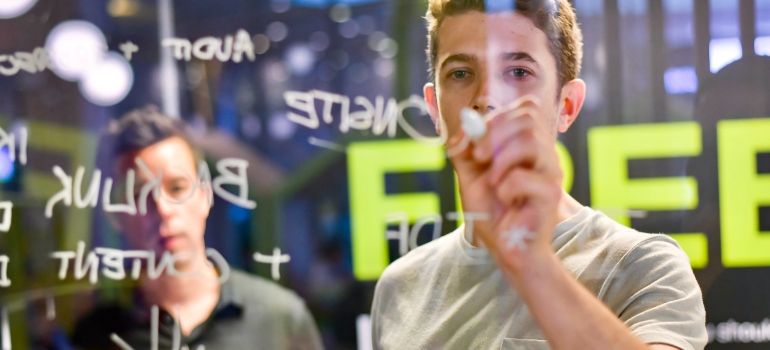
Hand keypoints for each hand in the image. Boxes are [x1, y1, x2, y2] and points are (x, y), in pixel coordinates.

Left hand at [448, 95, 562, 270]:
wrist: (506, 248)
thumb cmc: (492, 213)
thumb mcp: (470, 175)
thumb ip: (464, 150)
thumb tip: (464, 125)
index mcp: (528, 145)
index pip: (526, 108)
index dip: (498, 116)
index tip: (477, 140)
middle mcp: (544, 154)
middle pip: (528, 118)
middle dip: (495, 132)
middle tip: (478, 157)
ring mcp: (550, 173)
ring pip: (530, 141)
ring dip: (501, 159)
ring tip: (492, 181)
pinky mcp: (550, 194)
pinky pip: (524, 177)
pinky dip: (505, 187)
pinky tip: (505, 200)